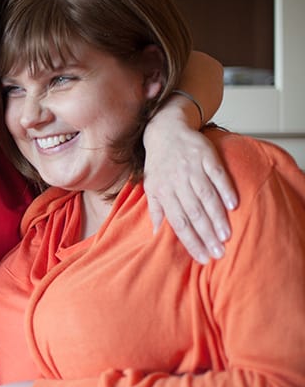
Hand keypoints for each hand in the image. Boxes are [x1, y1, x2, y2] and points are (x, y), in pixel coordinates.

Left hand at [143, 113, 237, 263]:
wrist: (166, 129)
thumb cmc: (159, 163)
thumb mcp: (151, 186)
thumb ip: (155, 209)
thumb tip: (155, 234)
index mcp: (163, 191)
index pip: (178, 221)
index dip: (190, 240)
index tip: (202, 257)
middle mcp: (177, 181)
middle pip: (193, 212)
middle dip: (206, 235)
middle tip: (218, 253)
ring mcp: (192, 168)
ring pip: (206, 196)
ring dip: (216, 217)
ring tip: (226, 236)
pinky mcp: (206, 156)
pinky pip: (217, 174)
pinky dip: (225, 189)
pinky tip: (233, 205)